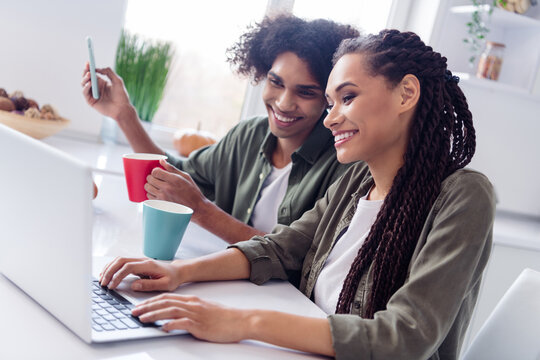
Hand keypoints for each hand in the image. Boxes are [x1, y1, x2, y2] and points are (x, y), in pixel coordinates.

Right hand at [81, 62, 133, 119]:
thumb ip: (108, 72)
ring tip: (89, 75)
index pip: (92, 73)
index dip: (89, 67)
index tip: (88, 62)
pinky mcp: (90, 101)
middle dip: (86, 72)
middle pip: (86, 78)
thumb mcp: (117, 80)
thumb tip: (98, 68)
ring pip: (83, 84)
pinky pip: (85, 92)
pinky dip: (86, 87)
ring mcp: (92, 94)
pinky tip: (90, 83)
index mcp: (101, 82)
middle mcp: (95, 87)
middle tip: (87, 68)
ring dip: (85, 78)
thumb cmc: (121, 95)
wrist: (122, 108)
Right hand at [99, 257, 183, 290]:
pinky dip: (113, 267)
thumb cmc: (172, 278)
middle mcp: (142, 260)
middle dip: (110, 271)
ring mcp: (139, 261)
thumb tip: (134, 286)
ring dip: (109, 268)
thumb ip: (149, 285)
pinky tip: (107, 275)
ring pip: (120, 260)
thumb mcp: (165, 285)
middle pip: (121, 260)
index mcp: (149, 265)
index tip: (112, 286)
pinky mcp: (137, 264)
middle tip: (103, 283)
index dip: (118, 276)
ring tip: (102, 279)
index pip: (128, 267)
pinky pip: (122, 263)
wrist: (178, 271)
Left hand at [132, 294, 248, 342]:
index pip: (167, 297)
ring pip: (170, 311)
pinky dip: (170, 325)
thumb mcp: (205, 310)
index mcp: (192, 300)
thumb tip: (175, 317)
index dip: (151, 301)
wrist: (241, 320)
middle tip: (133, 311)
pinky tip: (162, 328)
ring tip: (142, 318)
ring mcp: (196, 314)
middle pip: (165, 302)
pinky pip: (182, 323)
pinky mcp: (200, 325)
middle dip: (147, 306)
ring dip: (154, 314)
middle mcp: (192, 305)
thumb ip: (190, 311)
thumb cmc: (225, 318)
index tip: (140, 305)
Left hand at [145, 159, 207, 221]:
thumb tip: (161, 160)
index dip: (156, 171)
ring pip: (147, 188)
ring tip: (157, 186)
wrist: (196, 207)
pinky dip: (151, 194)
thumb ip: (172, 168)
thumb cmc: (192, 191)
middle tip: (157, 179)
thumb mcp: (185, 177)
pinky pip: (149, 197)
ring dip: (150, 185)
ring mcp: (163, 197)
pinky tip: (157, 193)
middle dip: (152, 177)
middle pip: (150, 179)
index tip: (159, 172)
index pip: (155, 171)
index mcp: (174, 179)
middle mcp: (167, 188)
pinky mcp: (161, 205)